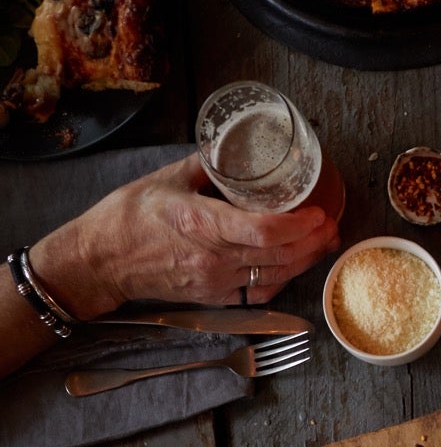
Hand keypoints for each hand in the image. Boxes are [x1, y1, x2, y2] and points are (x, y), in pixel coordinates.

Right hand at [31, 155, 339, 316]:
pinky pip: (259, 293)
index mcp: (200, 223)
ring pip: (274, 277)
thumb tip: (231, 148)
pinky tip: (295, 265)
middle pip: (278, 256)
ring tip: (324, 243)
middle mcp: (213, 258)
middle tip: (332, 224)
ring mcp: (215, 282)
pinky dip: (282, 279)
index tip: (318, 212)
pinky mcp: (215, 298)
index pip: (263, 231)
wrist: (104, 261)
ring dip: (304, 261)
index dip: (298, 225)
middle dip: (312, 242)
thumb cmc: (129, 216)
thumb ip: (205, 165)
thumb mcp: (166, 178)